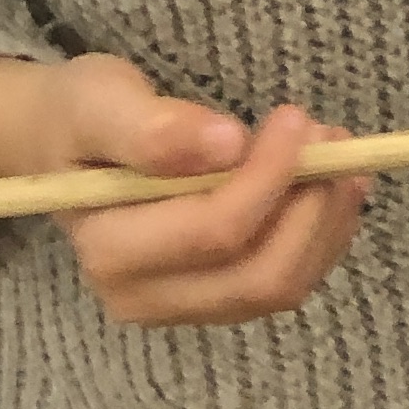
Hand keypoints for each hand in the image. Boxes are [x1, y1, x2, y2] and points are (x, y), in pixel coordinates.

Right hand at [0, 49, 370, 327]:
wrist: (69, 145)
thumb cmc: (81, 118)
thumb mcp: (99, 102)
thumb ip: (152, 127)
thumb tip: (225, 144)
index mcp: (109, 252)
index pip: (213, 233)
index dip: (268, 178)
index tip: (296, 118)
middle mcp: (143, 297)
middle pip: (257, 276)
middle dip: (310, 206)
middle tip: (330, 135)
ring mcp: (184, 307)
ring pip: (282, 286)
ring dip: (325, 221)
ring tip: (339, 152)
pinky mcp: (217, 298)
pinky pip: (287, 281)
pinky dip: (323, 234)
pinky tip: (331, 185)